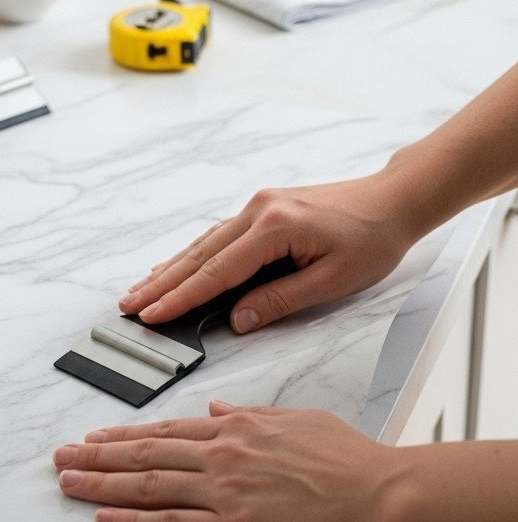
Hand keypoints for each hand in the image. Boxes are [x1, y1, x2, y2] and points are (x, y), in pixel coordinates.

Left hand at [54, 401, 399, 521]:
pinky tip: (104, 519)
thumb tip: (216, 407)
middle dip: (97, 456)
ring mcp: (225, 493)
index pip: (167, 431)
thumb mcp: (299, 421)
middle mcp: (223, 455)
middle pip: (145, 455)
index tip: (94, 437)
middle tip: (60, 458)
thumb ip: (252, 415)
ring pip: (147, 486)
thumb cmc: (352, 461)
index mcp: (239, 428)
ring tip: (67, 484)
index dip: (125, 436)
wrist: (384, 494)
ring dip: (101, 485)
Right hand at [118, 166, 417, 332]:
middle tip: (127, 307)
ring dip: (170, 269)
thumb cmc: (372, 240)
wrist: (393, 200)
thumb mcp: (332, 280)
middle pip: (199, 255)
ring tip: (139, 291)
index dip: (181, 298)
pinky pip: (218, 237)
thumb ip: (280, 300)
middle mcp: (257, 210)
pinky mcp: (263, 209)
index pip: (217, 272)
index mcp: (274, 227)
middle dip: (161, 284)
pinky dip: (193, 256)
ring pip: (203, 244)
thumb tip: (236, 321)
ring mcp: (257, 206)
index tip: (152, 316)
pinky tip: (175, 266)